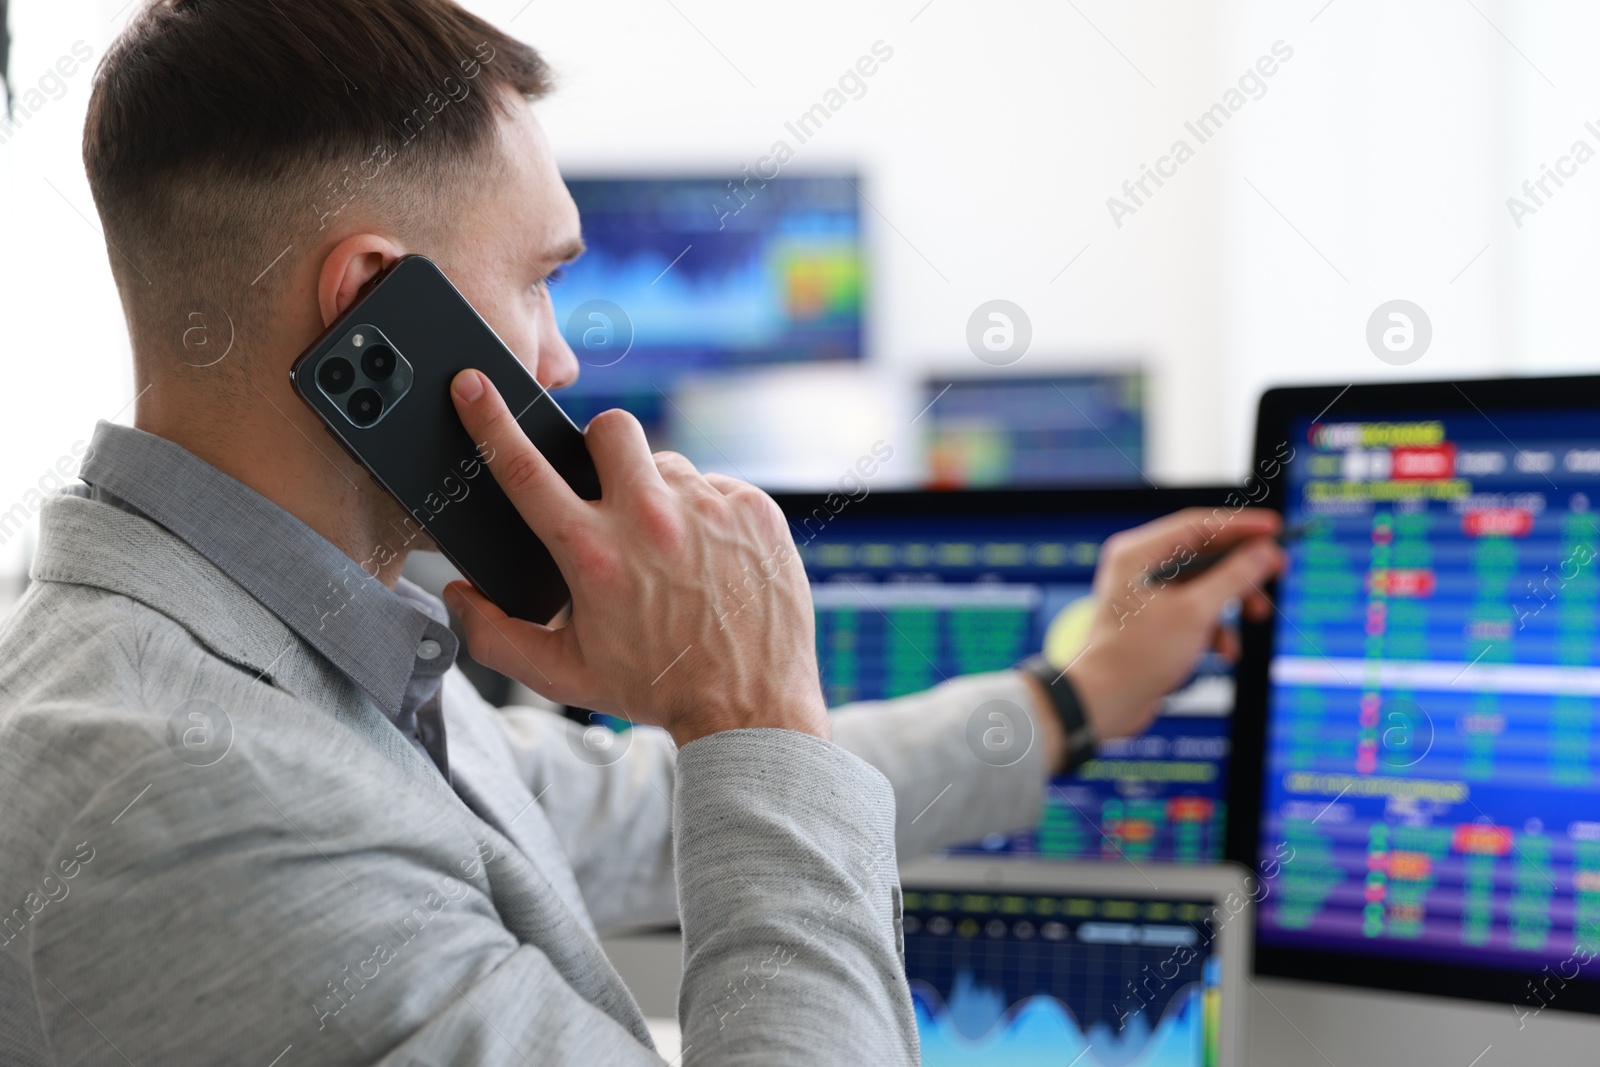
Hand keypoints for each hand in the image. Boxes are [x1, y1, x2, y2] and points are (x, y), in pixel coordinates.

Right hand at [440, 370, 829, 747]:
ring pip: (667, 462)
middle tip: (609, 490)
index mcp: (592, 553)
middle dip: (600, 446)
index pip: (524, 468)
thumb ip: (495, 635)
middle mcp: (649, 519)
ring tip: (672, 551)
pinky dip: (709, 516)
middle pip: (608, 428)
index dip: (489, 419)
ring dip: (659, 494)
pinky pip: (718, 486)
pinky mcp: (755, 509)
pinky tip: (713, 560)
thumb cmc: (655, 689)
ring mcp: (708, 508)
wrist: (751, 705)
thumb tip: (460, 595)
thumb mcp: (563, 675)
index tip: (473, 383)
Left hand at [1064, 508, 1284, 741]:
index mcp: (1138, 553)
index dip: (1241, 526)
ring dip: (1233, 603)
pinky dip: (1215, 628)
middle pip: (1205, 554)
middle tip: (1277, 572)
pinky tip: (1226, 651)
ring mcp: (1147, 595)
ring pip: (1204, 586)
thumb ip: (1234, 578)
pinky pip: (1195, 612)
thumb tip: (1263, 552)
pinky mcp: (1155, 621)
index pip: (1198, 524)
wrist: (1105, 702)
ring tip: (1256, 617)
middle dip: (1242, 569)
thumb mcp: (1195, 613)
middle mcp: (1139, 568)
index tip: (1275, 528)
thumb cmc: (1138, 655)